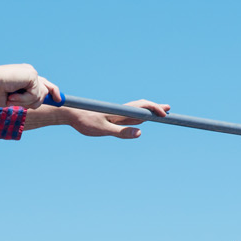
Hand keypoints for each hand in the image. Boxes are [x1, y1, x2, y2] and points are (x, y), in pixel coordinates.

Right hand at [0, 64, 53, 108]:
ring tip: (11, 98)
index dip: (52, 90)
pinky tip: (12, 96)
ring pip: (40, 96)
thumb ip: (23, 100)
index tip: (59, 99)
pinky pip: (34, 95)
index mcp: (24, 75)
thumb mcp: (11, 99)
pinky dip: (23, 99)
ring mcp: (32, 73)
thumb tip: (33, 105)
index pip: (42, 83)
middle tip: (46, 100)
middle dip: (47, 97)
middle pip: (47, 88)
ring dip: (25, 102)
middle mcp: (30, 72)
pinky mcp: (32, 75)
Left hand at [25, 98, 170, 137]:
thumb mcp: (103, 130)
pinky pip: (129, 117)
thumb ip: (121, 132)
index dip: (155, 109)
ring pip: (136, 111)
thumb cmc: (85, 122)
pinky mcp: (111, 118)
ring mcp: (116, 114)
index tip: (165, 115)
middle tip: (168, 110)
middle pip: (142, 107)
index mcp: (120, 111)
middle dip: (156, 108)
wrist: (71, 114)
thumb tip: (139, 133)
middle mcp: (120, 111)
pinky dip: (140, 117)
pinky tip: (142, 121)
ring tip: (161, 114)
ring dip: (149, 112)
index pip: (142, 107)